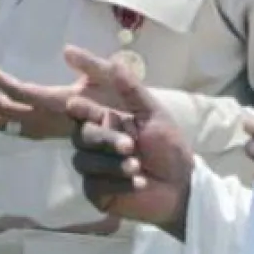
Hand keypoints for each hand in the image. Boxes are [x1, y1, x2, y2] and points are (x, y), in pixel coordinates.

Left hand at [0, 55, 122, 139]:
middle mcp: (42, 120)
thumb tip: (66, 49)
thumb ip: (89, 64)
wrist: (117, 135)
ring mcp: (36, 130)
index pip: (18, 93)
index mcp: (56, 104)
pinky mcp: (33, 132)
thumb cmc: (114, 101)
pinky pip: (1, 125)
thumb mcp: (109, 78)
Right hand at [64, 47, 192, 236]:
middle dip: (106, 139)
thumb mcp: (154, 114)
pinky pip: (95, 185)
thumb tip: (113, 62)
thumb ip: (132, 90)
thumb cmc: (168, 147)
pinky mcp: (96, 192)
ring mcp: (94, 168)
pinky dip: (119, 182)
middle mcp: (96, 142)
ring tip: (138, 167)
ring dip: (113, 164)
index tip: (73, 102)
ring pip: (84, 160)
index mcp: (106, 120)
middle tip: (129, 145)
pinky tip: (140, 184)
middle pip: (83, 135)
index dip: (75, 103)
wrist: (181, 187)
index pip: (82, 108)